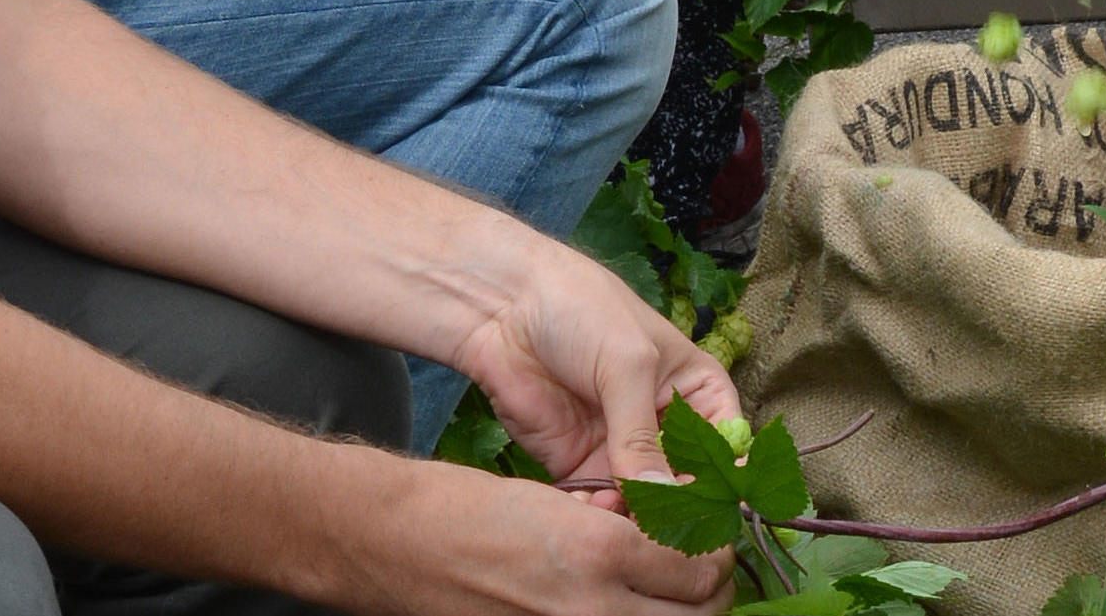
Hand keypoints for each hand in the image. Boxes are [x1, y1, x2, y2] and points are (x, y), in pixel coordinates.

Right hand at [343, 466, 735, 615]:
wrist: (391, 544)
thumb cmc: (464, 508)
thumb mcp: (559, 502)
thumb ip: (624, 529)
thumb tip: (673, 545)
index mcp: (601, 554)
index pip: (703, 567)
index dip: (715, 547)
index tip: (707, 532)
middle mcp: (595, 611)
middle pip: (701, 615)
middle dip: (708, 587)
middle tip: (695, 562)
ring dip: (676, 609)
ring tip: (657, 583)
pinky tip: (613, 597)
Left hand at [450, 243, 739, 494]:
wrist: (504, 306)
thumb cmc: (582, 311)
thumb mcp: (626, 363)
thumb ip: (641, 435)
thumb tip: (661, 498)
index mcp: (696, 392)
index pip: (728, 448)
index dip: (726, 481)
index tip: (716, 510)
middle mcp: (665, 427)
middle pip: (687, 487)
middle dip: (677, 510)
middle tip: (662, 526)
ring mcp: (621, 451)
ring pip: (643, 505)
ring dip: (635, 520)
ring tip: (620, 522)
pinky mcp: (579, 467)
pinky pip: (598, 507)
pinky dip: (597, 519)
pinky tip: (590, 516)